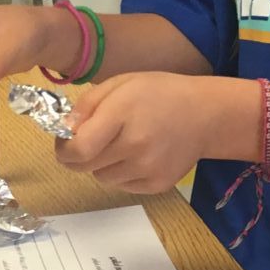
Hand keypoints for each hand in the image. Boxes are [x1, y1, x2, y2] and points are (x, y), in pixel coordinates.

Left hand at [57, 73, 214, 193]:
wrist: (205, 115)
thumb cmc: (159, 93)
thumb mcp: (120, 84)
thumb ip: (88, 105)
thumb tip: (65, 129)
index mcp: (123, 114)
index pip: (79, 148)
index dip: (64, 149)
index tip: (65, 142)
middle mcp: (136, 145)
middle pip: (86, 166)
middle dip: (79, 155)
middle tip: (89, 141)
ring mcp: (148, 168)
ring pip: (102, 177)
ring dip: (101, 164)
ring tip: (121, 144)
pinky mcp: (157, 185)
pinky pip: (122, 186)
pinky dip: (121, 173)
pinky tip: (137, 155)